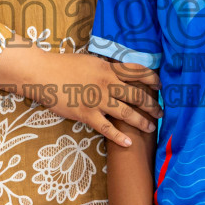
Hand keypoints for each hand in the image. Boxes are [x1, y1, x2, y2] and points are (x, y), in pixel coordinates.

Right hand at [0, 48, 158, 147]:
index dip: (153, 80)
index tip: (161, 87)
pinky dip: (119, 137)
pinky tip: (129, 143)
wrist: (43, 74)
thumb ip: (106, 67)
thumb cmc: (64, 65)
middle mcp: (107, 84)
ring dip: (141, 122)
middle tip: (161, 112)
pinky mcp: (86, 115)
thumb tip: (119, 71)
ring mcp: (97, 101)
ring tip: (151, 128)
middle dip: (152, 105)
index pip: (138, 73)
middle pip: (137, 95)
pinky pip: (107, 128)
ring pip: (126, 113)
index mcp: (109, 69)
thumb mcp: (90, 60)